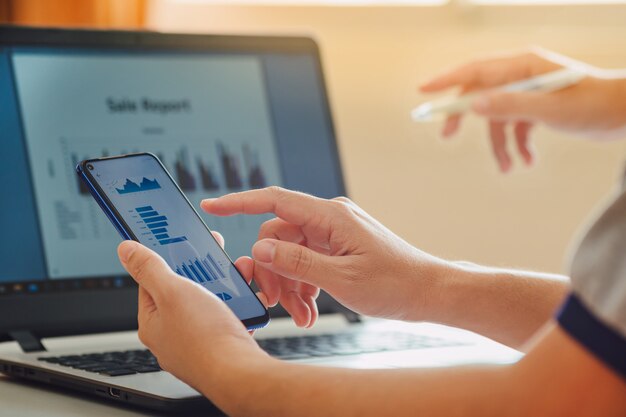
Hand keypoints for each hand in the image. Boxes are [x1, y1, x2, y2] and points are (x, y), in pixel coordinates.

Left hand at [116, 232, 267, 392]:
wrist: (240, 373)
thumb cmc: (204, 339)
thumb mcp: (172, 291)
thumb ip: (150, 268)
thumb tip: (126, 250)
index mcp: (154, 322)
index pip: (153, 282)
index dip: (168, 259)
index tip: (179, 243)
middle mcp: (173, 334)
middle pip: (186, 290)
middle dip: (204, 271)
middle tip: (215, 256)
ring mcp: (199, 341)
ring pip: (211, 302)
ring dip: (227, 285)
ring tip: (238, 275)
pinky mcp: (222, 345)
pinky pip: (230, 317)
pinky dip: (240, 305)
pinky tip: (248, 299)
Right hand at [202, 187, 451, 327]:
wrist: (428, 292)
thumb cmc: (395, 284)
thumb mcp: (341, 279)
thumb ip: (298, 261)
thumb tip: (261, 247)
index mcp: (331, 216)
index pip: (275, 200)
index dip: (239, 202)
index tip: (212, 206)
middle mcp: (330, 219)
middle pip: (280, 237)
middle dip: (274, 272)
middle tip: (278, 303)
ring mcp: (334, 234)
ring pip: (292, 253)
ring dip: (290, 284)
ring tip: (303, 315)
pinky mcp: (339, 248)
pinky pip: (308, 261)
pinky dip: (304, 285)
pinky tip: (310, 309)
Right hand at [420, 47, 625, 171]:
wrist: (623, 115)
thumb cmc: (592, 104)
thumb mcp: (549, 107)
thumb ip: (509, 105)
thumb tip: (472, 105)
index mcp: (522, 66)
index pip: (475, 71)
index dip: (447, 80)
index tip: (423, 91)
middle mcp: (521, 76)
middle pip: (479, 94)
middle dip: (465, 118)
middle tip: (447, 136)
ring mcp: (528, 93)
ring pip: (498, 119)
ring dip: (500, 146)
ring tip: (509, 168)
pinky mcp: (536, 109)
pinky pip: (515, 128)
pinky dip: (518, 147)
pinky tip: (527, 162)